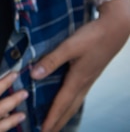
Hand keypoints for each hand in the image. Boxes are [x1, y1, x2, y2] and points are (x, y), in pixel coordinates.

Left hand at [31, 0, 129, 131]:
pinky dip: (70, 103)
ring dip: (64, 114)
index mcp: (78, 79)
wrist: (115, 28)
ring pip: (74, 103)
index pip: (61, 103)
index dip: (51, 117)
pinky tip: (66, 101)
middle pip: (69, 108)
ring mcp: (89, 79)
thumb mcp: (69, 46)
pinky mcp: (90, 73)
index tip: (43, 130)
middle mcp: (84, 83)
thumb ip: (51, 60)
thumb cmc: (92, 36)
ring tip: (54, 123)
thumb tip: (34, 75)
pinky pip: (78, 94)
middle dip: (58, 122)